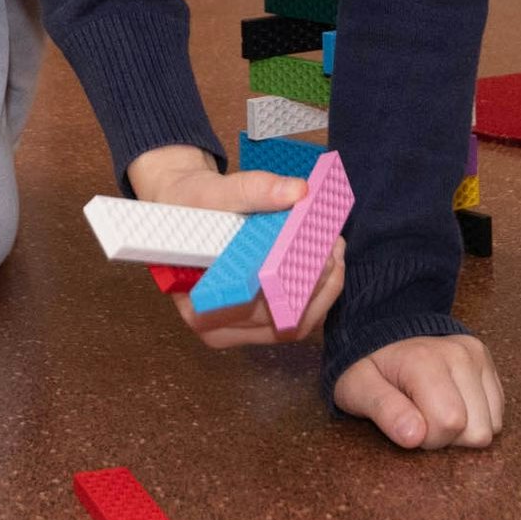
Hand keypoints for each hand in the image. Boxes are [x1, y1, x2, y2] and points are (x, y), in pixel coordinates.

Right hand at [124, 145, 336, 345]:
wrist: (186, 210)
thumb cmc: (190, 207)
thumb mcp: (212, 193)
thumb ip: (252, 190)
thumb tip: (297, 191)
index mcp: (196, 307)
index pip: (250, 309)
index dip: (286, 287)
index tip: (311, 255)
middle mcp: (218, 328)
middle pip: (279, 321)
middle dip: (314, 283)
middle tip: (331, 244)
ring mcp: (243, 329)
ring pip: (297, 323)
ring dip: (324, 287)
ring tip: (334, 247)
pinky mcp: (263, 320)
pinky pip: (300, 315)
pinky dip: (320, 289)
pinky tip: (329, 258)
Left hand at [334, 334, 502, 450]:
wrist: (386, 335)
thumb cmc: (370, 368)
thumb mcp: (357, 388)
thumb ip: (384, 410)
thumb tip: (415, 436)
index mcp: (424, 361)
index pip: (449, 424)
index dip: (427, 439)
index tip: (407, 425)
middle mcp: (459, 354)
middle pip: (477, 431)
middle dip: (448, 438)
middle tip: (422, 418)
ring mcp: (478, 356)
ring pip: (492, 426)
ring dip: (465, 430)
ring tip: (436, 410)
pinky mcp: (489, 362)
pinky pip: (498, 413)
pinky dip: (477, 418)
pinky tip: (452, 404)